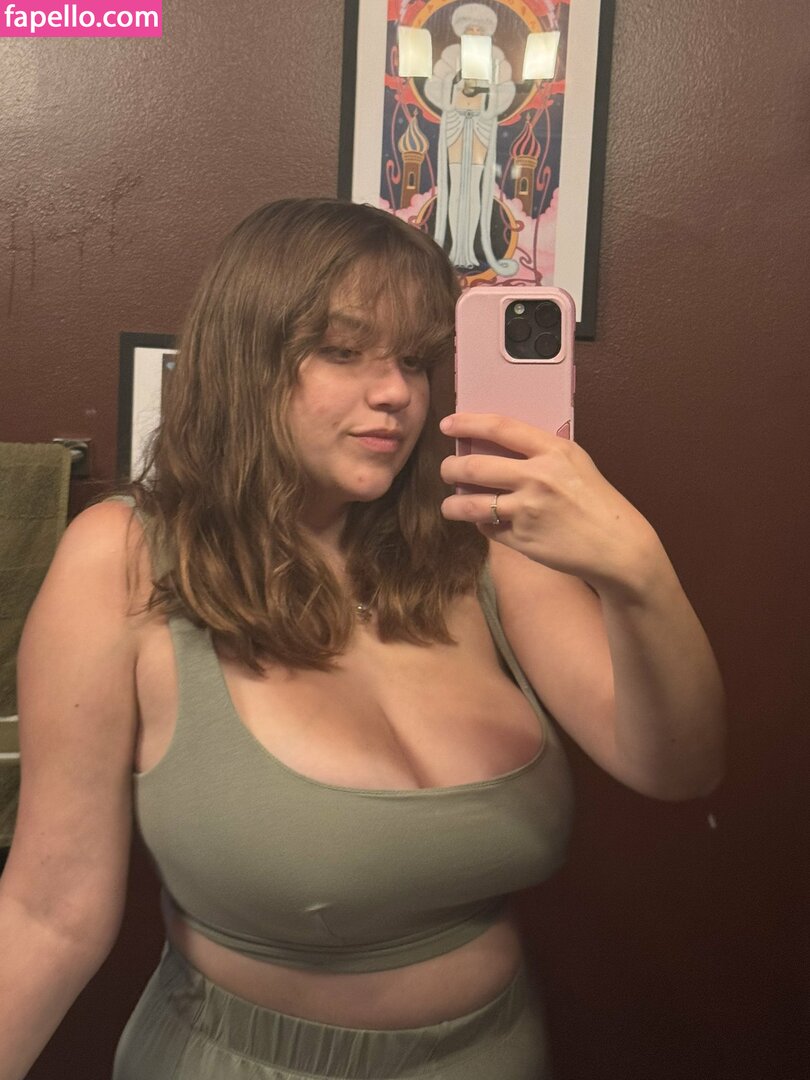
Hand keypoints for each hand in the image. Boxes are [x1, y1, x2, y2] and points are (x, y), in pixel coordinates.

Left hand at [439, 413, 660, 594]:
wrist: (617, 544)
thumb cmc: (596, 501)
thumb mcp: (574, 463)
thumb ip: (539, 452)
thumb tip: (494, 445)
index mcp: (553, 451)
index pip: (500, 428)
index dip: (467, 423)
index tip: (447, 424)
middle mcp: (537, 478)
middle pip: (475, 467)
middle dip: (450, 468)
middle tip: (447, 470)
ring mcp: (528, 510)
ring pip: (471, 504)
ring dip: (452, 505)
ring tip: (450, 505)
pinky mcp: (523, 540)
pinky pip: (488, 528)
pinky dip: (483, 525)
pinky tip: (487, 522)